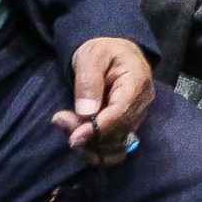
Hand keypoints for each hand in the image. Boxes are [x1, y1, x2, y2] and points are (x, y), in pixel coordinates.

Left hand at [52, 36, 154, 164]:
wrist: (111, 52)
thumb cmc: (101, 50)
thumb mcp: (91, 57)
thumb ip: (88, 82)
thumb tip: (86, 114)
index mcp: (137, 82)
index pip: (120, 113)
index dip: (97, 129)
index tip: (74, 138)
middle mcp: (142, 103)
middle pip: (117, 132)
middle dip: (87, 134)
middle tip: (59, 119)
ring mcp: (137, 117)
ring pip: (115, 144)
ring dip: (89, 144)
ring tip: (65, 124)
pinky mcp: (129, 127)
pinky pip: (116, 150)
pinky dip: (97, 152)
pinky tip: (80, 141)